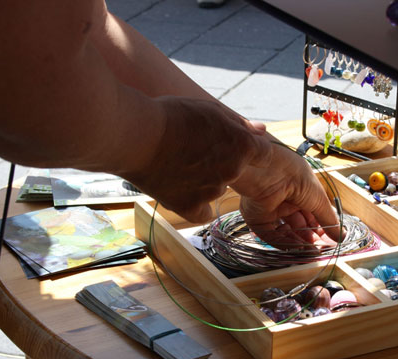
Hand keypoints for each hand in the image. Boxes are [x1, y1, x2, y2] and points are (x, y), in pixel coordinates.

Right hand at [123, 96, 271, 221]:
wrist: (134, 136)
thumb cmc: (171, 117)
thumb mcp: (210, 109)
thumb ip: (240, 123)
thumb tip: (262, 131)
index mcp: (242, 146)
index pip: (263, 153)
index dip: (248, 148)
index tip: (231, 144)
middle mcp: (233, 171)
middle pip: (237, 171)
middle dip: (223, 162)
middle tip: (195, 150)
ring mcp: (212, 191)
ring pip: (216, 189)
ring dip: (205, 181)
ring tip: (177, 164)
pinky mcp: (191, 207)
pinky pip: (202, 211)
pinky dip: (194, 203)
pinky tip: (180, 188)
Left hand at [232, 144, 341, 249]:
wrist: (268, 171)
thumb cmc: (296, 177)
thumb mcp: (318, 199)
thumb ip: (329, 220)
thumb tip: (341, 236)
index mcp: (301, 190)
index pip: (312, 214)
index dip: (321, 227)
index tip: (331, 240)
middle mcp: (285, 200)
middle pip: (300, 224)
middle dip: (311, 237)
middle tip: (322, 249)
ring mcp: (271, 209)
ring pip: (286, 232)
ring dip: (300, 242)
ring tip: (312, 251)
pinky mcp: (258, 218)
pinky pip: (272, 235)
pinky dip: (285, 243)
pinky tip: (298, 248)